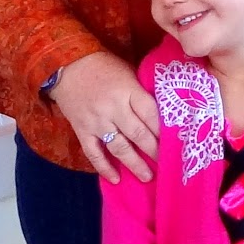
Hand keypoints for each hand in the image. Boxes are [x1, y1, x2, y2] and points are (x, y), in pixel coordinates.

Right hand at [49, 50, 159, 184]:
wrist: (66, 64)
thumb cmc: (104, 66)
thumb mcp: (129, 73)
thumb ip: (142, 94)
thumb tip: (163, 114)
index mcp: (129, 91)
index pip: (151, 115)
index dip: (164, 131)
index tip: (177, 143)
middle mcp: (113, 109)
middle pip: (138, 134)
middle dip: (154, 151)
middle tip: (168, 164)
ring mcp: (96, 121)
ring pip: (118, 147)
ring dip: (134, 163)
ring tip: (147, 176)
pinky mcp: (81, 130)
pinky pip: (93, 152)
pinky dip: (104, 167)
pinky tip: (115, 179)